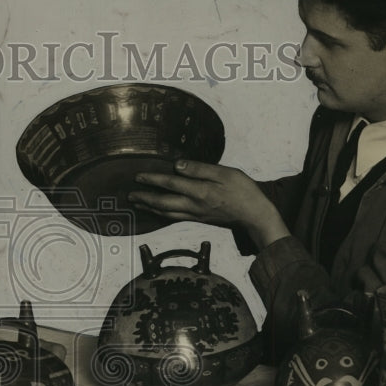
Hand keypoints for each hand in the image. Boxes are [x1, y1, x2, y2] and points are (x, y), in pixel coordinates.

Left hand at [129, 160, 290, 249]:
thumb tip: (178, 165)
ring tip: (137, 205)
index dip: (153, 180)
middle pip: (163, 202)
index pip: (171, 184)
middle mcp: (194, 206)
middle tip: (130, 195)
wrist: (256, 216)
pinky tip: (158, 212)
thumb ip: (200, 169)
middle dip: (145, 198)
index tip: (138, 176)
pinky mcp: (200, 220)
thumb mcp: (225, 173)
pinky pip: (175, 218)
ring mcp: (196, 215)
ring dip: (150, 208)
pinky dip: (162, 215)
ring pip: (167, 213)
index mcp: (200, 192)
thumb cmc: (244, 191)